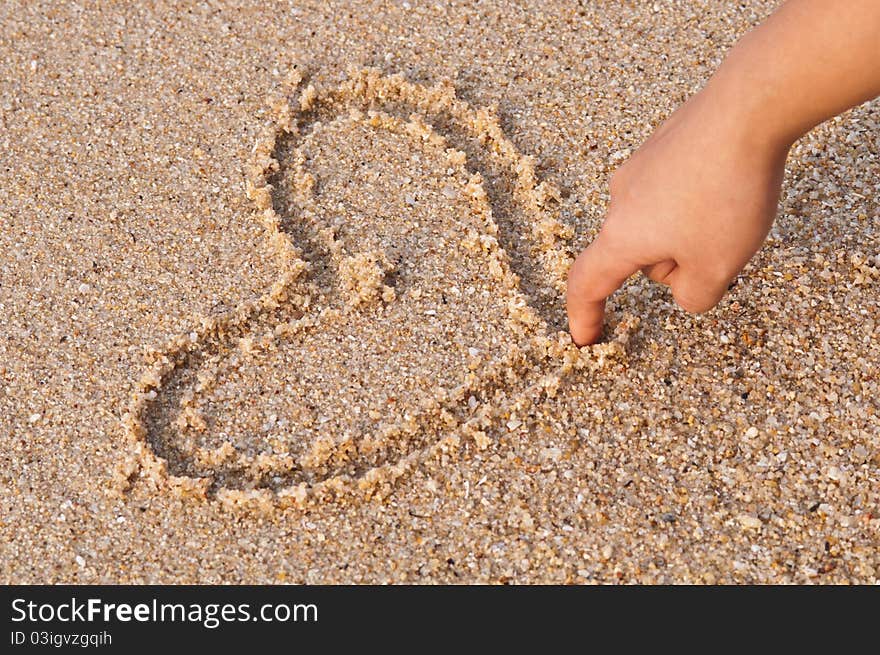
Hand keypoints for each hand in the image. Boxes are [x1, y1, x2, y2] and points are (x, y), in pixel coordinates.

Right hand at [566, 86, 790, 345]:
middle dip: (672, 265)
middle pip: (637, 253)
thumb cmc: (726, 194)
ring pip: (657, 221)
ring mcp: (639, 166)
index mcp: (622, 237)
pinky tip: (730, 186)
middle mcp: (620, 200)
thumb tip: (683, 289)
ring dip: (686, 231)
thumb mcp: (717, 269)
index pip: (588, 284)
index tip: (585, 337)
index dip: (584, 315)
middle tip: (721, 258)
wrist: (748, 108)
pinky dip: (695, 201)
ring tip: (733, 214)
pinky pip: (672, 188)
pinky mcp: (663, 144)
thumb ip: (693, 297)